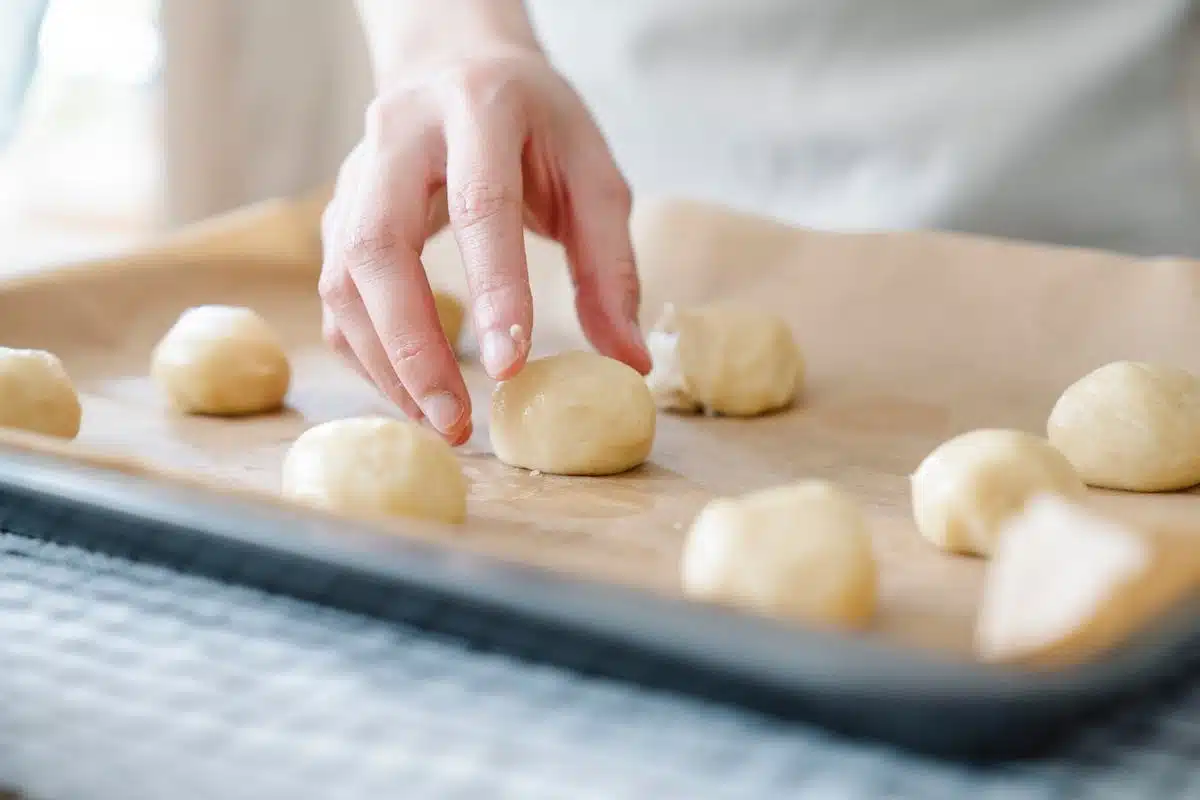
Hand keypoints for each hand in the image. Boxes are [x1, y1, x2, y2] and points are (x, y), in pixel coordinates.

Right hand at [320, 45, 650, 445]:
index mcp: (477, 111)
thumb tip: (629, 362)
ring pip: (343, 278)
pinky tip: (410, 390)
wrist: (454, 65)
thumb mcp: (592, 173)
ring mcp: (354, 176)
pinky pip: (334, 296)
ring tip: (439, 419)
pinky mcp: (336, 215)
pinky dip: (366, 353)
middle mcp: (399, 138)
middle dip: (411, 345)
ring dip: (385, 362)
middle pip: (379, 245)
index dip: (493, 289)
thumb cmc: (535, 124)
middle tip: (455, 419)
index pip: (480, 206)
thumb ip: (610, 265)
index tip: (512, 366)